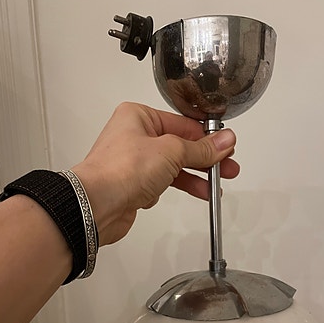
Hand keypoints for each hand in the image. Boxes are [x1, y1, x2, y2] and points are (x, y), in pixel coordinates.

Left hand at [71, 102, 238, 244]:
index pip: (183, 123)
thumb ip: (201, 149)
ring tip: (215, 187)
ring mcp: (134, 162)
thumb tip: (224, 141)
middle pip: (180, 145)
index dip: (207, 137)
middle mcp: (134, 137)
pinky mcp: (134, 185)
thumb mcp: (171, 152)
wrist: (96, 205)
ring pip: (173, 167)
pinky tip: (193, 193)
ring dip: (195, 177)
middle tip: (227, 168)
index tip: (226, 146)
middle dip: (205, 159)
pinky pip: (163, 183)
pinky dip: (179, 188)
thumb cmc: (120, 171)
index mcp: (139, 117)